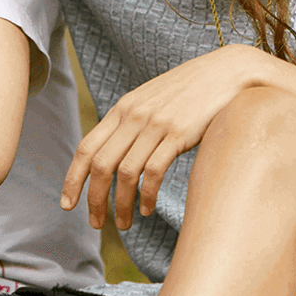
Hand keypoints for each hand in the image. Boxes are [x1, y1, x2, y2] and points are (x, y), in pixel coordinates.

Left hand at [60, 45, 270, 229]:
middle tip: (96, 223)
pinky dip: (146, 195)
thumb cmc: (190, 90)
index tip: (68, 204)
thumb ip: (132, 121)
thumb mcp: (152, 99)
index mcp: (123, 108)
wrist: (227, 72)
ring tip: (123, 224)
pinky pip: (153, 171)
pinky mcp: (179, 134)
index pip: (86, 147)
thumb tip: (114, 152)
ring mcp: (156, 124)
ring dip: (120, 204)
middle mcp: (134, 116)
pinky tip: (147, 209)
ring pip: (125, 173)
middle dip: (94, 199)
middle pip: (100, 165)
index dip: (72, 178)